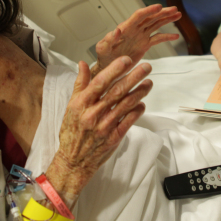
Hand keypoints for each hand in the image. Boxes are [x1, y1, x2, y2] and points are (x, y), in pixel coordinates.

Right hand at [53, 56, 151, 189]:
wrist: (74, 160)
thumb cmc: (72, 130)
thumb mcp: (71, 106)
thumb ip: (80, 84)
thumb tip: (83, 63)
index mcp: (81, 104)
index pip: (100, 83)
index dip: (114, 70)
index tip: (127, 60)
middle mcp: (92, 114)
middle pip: (116, 92)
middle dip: (133, 78)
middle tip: (146, 67)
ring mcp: (104, 127)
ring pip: (125, 106)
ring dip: (139, 93)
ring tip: (149, 83)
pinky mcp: (114, 138)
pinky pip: (128, 121)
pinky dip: (137, 111)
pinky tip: (142, 103)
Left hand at [93, 5, 180, 75]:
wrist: (108, 68)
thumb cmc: (103, 57)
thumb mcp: (102, 48)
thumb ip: (109, 39)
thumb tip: (117, 30)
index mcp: (126, 28)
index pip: (138, 16)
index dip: (149, 10)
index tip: (159, 7)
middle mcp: (134, 30)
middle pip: (150, 18)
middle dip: (162, 13)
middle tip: (174, 9)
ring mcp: (140, 36)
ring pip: (156, 25)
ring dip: (166, 19)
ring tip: (178, 15)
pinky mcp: (144, 45)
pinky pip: (157, 39)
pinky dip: (166, 37)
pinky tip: (175, 36)